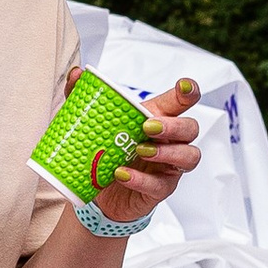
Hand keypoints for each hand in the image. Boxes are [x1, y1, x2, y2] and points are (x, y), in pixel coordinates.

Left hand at [91, 75, 202, 226]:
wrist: (100, 193)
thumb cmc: (108, 152)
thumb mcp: (94, 123)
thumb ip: (85, 97)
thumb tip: (76, 74)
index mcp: (159, 118)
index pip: (182, 101)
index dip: (188, 92)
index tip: (182, 86)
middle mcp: (170, 141)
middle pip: (191, 128)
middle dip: (173, 125)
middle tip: (148, 126)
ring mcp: (169, 166)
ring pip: (188, 157)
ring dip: (167, 152)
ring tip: (140, 150)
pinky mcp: (160, 189)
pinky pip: (160, 185)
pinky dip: (141, 179)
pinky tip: (122, 174)